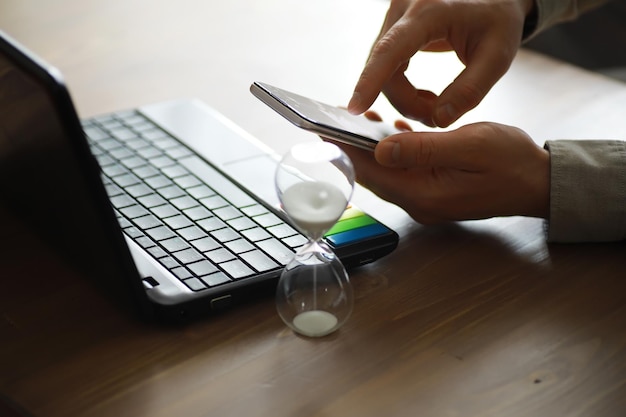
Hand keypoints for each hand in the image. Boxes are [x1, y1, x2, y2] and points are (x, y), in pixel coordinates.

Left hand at [327, 120, 549, 223]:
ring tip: (361, 121)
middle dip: (353, 149)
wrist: (538, 183)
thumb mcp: (470, 146)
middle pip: (374, 175)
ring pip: (387, 173)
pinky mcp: (432, 192)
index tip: (322, 131)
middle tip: (336, 121)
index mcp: (424, 194)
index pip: (371, 173)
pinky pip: (403, 172)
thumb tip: (380, 149)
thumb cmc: (512, 162)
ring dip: (372, 149)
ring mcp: (425, 200)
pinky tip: (392, 131)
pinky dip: (394, 152)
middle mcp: (419, 203)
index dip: (345, 151)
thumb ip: (423, 148)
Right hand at [348, 0, 534, 126]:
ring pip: (381, 69)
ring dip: (403, 97)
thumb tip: (439, 120)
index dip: (371, 80)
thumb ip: (470, 91)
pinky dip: (400, 87)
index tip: (356, 107)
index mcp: (430, 10)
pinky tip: (423, 95)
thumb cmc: (498, 21)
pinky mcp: (393, 28)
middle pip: (384, 66)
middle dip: (405, 101)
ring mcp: (396, 16)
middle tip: (436, 118)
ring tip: (434, 106)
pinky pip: (385, 65)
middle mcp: (405, 8)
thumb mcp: (497, 56)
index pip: (391, 48)